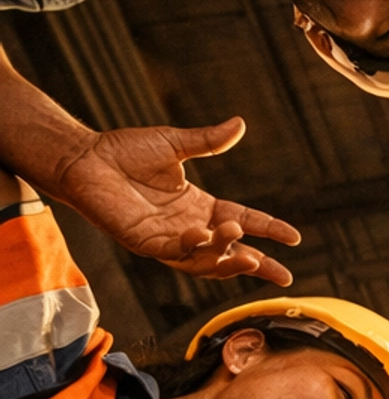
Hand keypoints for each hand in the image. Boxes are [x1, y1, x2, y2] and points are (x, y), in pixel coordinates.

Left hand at [54, 119, 299, 283]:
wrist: (85, 158)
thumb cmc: (123, 151)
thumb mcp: (174, 144)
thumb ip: (208, 141)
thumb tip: (240, 124)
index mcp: (199, 206)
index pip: (243, 221)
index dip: (268, 229)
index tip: (294, 238)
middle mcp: (188, 227)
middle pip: (231, 253)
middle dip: (258, 266)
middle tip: (283, 274)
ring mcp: (167, 239)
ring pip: (206, 261)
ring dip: (228, 261)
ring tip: (249, 256)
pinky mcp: (144, 243)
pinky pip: (175, 254)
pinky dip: (193, 249)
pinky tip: (204, 236)